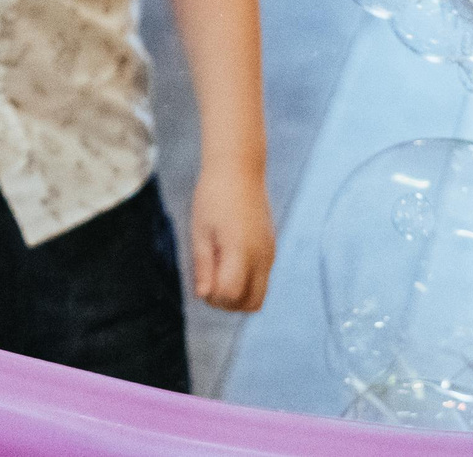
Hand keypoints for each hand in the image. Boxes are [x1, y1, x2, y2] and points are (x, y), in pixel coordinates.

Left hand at [189, 161, 274, 312]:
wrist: (239, 168)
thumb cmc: (213, 197)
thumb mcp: (201, 231)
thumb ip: (204, 265)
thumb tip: (203, 295)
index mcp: (241, 251)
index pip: (231, 295)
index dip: (213, 296)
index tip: (202, 280)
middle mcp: (261, 256)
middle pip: (252, 304)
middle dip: (229, 303)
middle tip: (210, 282)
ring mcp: (269, 252)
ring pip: (260, 294)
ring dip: (239, 294)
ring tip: (219, 270)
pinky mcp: (271, 247)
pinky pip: (263, 278)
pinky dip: (247, 281)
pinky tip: (229, 260)